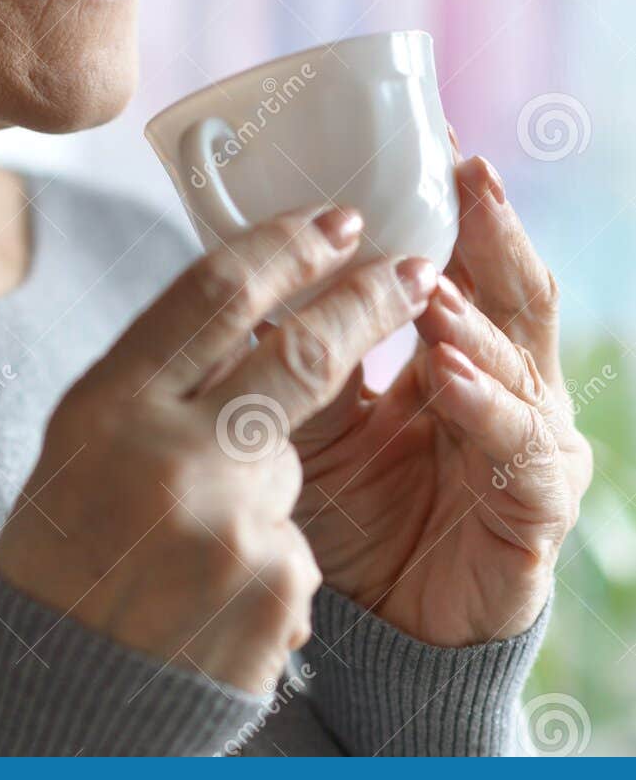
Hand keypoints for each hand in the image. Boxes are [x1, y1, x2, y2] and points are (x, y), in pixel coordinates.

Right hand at [0, 205, 435, 692]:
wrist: (55, 705)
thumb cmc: (64, 560)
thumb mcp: (83, 446)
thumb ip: (159, 381)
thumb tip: (249, 308)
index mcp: (108, 404)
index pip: (214, 294)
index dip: (285, 247)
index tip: (336, 222)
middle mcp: (169, 452)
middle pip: (298, 351)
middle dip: (367, 301)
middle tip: (413, 269)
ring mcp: (228, 522)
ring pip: (288, 464)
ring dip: (260, 491)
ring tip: (186, 552)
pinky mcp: (274, 588)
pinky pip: (295, 548)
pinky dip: (266, 566)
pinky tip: (208, 604)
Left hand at [292, 142, 592, 646]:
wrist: (377, 633)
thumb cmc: (347, 513)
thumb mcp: (313, 415)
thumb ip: (301, 347)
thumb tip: (245, 259)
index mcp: (455, 351)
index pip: (467, 264)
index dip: (455, 207)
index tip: (435, 146)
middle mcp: (503, 384)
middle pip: (512, 290)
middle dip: (491, 231)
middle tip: (468, 176)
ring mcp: (527, 440)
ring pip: (518, 356)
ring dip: (472, 315)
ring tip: (432, 285)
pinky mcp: (534, 507)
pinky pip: (517, 448)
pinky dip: (483, 405)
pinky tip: (447, 374)